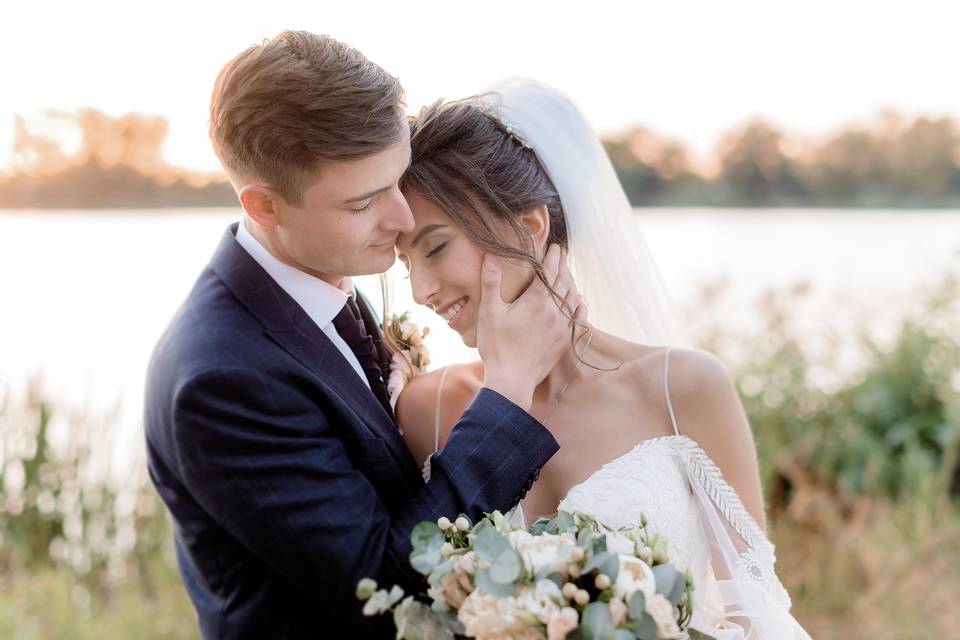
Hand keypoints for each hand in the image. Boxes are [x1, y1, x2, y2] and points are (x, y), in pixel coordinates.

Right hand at [475, 244, 582, 410]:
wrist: (512, 381)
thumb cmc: (497, 347)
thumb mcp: (489, 312)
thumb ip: (491, 281)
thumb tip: (491, 254)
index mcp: (536, 300)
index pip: (550, 271)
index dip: (553, 256)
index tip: (555, 246)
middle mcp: (554, 311)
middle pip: (564, 282)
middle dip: (563, 266)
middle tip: (562, 255)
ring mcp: (562, 327)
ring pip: (572, 299)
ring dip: (571, 283)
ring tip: (568, 274)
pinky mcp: (564, 342)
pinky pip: (578, 319)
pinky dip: (579, 306)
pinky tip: (579, 302)